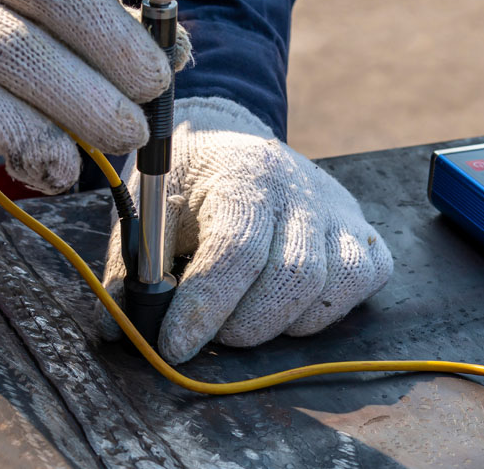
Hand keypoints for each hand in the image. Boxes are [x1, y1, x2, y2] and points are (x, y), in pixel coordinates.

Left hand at [97, 97, 393, 362]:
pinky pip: (364, 278)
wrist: (232, 139)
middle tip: (214, 332)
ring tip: (245, 318)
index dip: (206, 305)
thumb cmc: (188, 180)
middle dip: (245, 324)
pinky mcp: (361, 228)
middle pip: (292, 276)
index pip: (236, 249)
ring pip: (332, 286)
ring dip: (283, 322)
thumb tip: (120, 327)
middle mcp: (300, 188)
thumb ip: (133, 264)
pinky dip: (328, 309)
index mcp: (243, 175)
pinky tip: (289, 305)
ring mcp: (337, 209)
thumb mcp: (148, 207)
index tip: (175, 344)